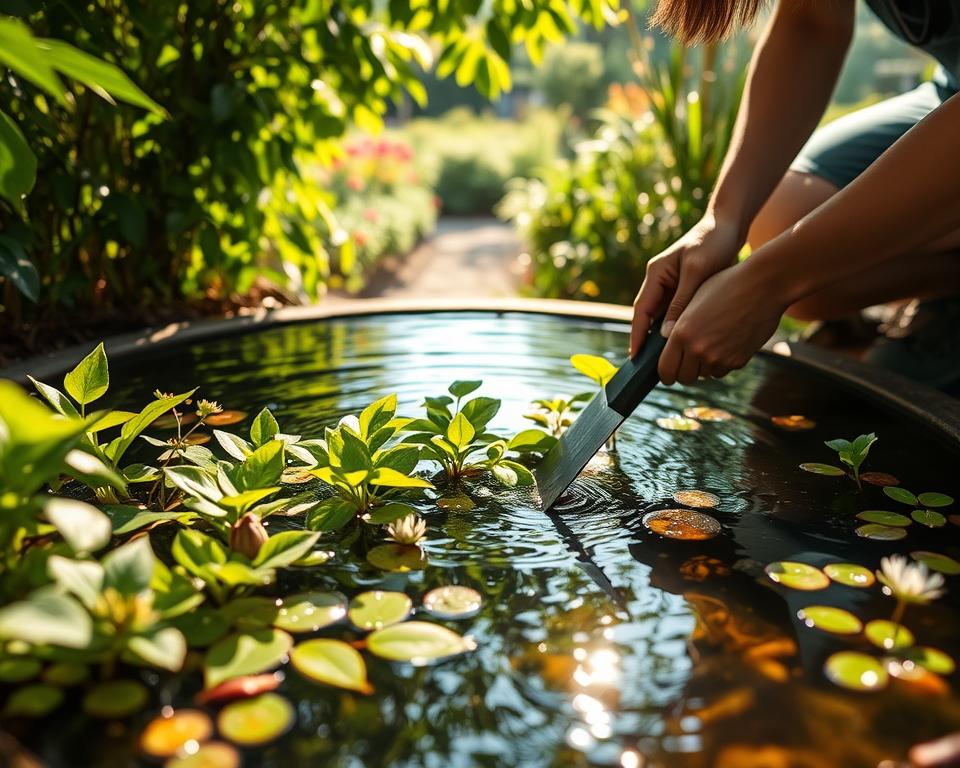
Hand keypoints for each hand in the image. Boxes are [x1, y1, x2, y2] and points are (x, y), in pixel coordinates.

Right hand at [630, 213, 743, 357]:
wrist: (730, 227)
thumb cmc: (713, 242)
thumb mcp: (697, 271)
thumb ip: (681, 301)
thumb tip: (667, 334)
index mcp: (656, 274)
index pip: (640, 309)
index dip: (636, 334)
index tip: (635, 356)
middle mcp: (660, 282)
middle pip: (648, 317)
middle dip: (647, 341)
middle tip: (647, 367)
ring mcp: (672, 287)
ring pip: (663, 318)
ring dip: (663, 338)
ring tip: (665, 361)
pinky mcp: (686, 291)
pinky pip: (678, 315)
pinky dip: (679, 330)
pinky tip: (684, 346)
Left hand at [657, 259, 785, 384]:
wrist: (764, 285)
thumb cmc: (726, 285)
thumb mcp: (694, 301)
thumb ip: (678, 326)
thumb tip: (667, 342)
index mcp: (681, 333)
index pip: (665, 370)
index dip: (665, 373)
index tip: (668, 371)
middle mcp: (698, 349)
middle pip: (684, 378)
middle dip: (683, 372)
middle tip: (687, 361)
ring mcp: (719, 358)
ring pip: (703, 375)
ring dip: (703, 366)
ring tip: (710, 343)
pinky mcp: (738, 361)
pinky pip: (722, 370)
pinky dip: (720, 363)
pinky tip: (725, 343)